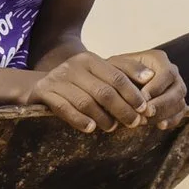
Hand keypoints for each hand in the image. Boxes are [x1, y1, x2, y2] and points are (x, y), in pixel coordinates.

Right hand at [25, 52, 153, 133]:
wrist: (38, 85)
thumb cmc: (77, 83)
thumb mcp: (98, 73)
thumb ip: (123, 72)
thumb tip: (151, 75)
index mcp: (90, 60)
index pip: (117, 77)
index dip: (133, 94)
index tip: (145, 109)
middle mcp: (73, 66)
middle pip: (104, 91)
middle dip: (123, 109)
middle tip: (134, 123)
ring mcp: (57, 79)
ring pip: (86, 101)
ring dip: (103, 118)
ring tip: (112, 128)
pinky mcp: (44, 92)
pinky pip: (64, 109)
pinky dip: (79, 120)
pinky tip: (90, 128)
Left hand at [108, 50, 187, 129]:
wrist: (113, 85)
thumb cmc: (113, 73)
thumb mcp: (116, 65)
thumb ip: (130, 68)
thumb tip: (148, 77)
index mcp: (158, 59)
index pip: (167, 73)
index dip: (157, 87)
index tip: (142, 97)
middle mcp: (171, 72)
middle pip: (178, 89)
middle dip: (162, 104)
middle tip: (145, 113)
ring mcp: (175, 89)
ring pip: (179, 103)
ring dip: (164, 114)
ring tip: (146, 121)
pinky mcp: (175, 104)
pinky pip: (180, 114)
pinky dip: (172, 120)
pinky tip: (160, 125)